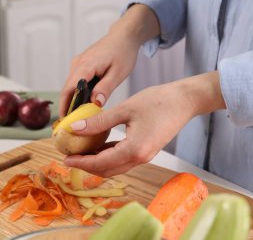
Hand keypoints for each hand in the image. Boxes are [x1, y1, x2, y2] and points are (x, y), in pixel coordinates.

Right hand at [59, 30, 138, 116]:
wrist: (124, 36)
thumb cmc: (123, 52)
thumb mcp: (118, 73)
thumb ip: (105, 88)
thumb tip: (95, 104)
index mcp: (86, 65)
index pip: (69, 89)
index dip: (65, 106)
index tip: (66, 121)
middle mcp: (78, 63)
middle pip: (67, 88)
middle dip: (67, 106)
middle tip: (72, 124)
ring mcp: (78, 62)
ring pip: (71, 85)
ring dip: (72, 99)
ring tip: (79, 117)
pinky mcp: (81, 63)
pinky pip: (75, 80)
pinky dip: (77, 92)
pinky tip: (85, 102)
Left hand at [64, 71, 225, 176]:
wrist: (184, 101)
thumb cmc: (158, 101)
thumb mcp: (125, 108)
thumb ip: (100, 121)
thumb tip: (75, 129)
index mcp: (135, 149)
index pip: (101, 163)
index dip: (82, 163)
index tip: (65, 159)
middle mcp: (140, 158)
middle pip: (108, 170)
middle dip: (87, 166)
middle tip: (70, 157)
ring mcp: (145, 155)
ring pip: (116, 166)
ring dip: (98, 162)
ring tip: (82, 151)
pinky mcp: (147, 150)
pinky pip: (124, 158)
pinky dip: (110, 155)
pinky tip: (100, 145)